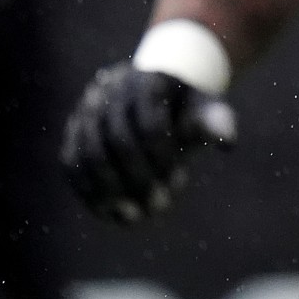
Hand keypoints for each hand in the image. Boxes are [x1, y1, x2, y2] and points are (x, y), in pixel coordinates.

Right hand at [60, 62, 237, 223]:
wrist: (154, 98)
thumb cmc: (185, 109)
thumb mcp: (204, 109)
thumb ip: (217, 121)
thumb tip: (227, 141)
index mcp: (147, 81)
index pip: (150, 124)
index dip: (163, 158)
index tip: (179, 184)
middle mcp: (110, 91)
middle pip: (116, 140)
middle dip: (137, 178)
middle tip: (159, 208)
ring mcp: (85, 111)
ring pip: (87, 154)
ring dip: (109, 191)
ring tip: (133, 217)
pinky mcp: (72, 133)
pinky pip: (71, 165)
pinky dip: (87, 191)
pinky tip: (108, 213)